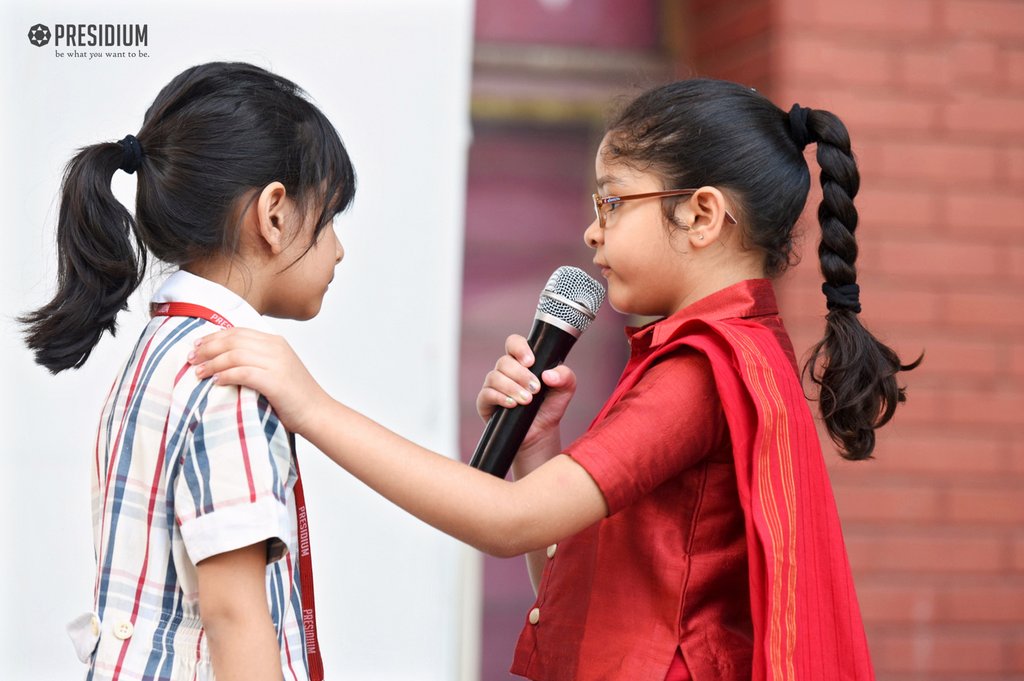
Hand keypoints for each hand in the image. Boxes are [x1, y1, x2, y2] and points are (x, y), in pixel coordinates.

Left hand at [190, 328, 327, 435]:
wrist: (318, 413)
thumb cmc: (294, 397)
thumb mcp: (276, 369)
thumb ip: (256, 360)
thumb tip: (223, 360)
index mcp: (276, 342)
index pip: (238, 332)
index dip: (213, 337)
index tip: (196, 346)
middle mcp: (276, 348)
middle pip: (233, 340)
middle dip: (207, 348)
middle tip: (190, 359)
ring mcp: (277, 363)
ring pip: (234, 354)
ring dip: (212, 363)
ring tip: (198, 372)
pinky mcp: (275, 381)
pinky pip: (242, 372)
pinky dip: (225, 375)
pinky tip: (215, 382)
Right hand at [476, 334, 576, 456]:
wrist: (540, 433)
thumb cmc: (549, 407)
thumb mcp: (565, 390)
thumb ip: (565, 376)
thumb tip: (549, 374)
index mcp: (522, 361)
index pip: (514, 343)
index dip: (519, 348)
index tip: (531, 361)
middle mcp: (506, 371)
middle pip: (504, 362)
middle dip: (521, 375)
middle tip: (535, 389)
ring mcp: (494, 385)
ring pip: (495, 377)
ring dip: (512, 388)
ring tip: (527, 400)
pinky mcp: (486, 402)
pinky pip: (487, 394)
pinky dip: (500, 397)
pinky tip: (512, 404)